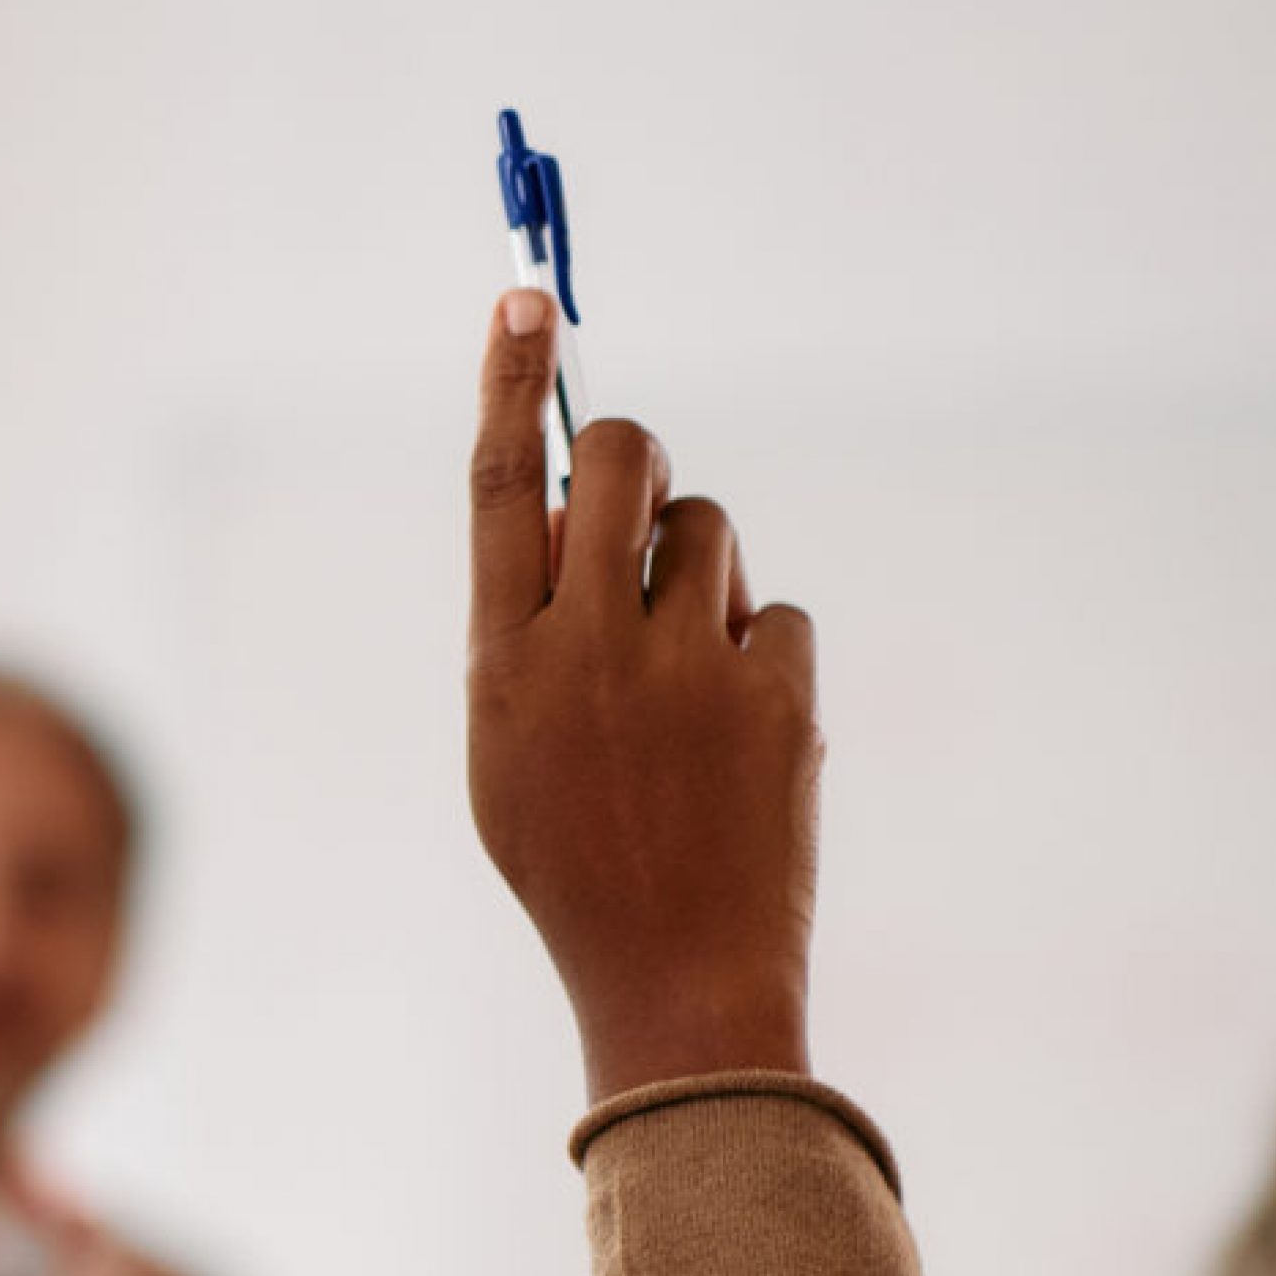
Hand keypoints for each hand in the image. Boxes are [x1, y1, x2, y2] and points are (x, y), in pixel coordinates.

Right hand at [465, 292, 818, 1102]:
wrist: (676, 977)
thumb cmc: (578, 860)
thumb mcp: (508, 749)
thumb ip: (529, 628)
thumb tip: (573, 504)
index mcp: (500, 666)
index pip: (498, 489)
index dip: (509, 382)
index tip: (525, 298)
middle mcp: (586, 652)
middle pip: (618, 463)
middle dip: (633, 455)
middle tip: (637, 490)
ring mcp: (686, 670)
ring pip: (707, 531)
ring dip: (701, 572)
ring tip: (685, 675)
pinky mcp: (777, 693)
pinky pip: (777, 612)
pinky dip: (762, 654)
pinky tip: (740, 733)